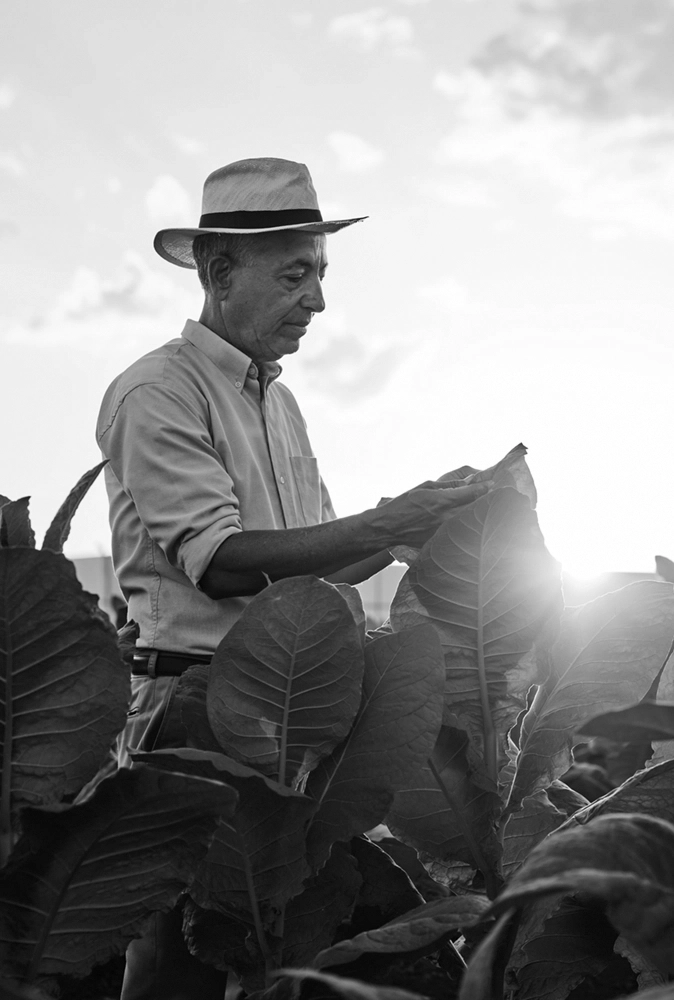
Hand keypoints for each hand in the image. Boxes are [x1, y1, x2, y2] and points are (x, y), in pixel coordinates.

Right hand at [370, 479, 492, 548]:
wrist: (389, 527)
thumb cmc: (404, 504)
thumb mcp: (425, 487)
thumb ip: (448, 485)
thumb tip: (467, 482)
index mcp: (442, 500)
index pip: (472, 493)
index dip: (486, 487)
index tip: (493, 484)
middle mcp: (446, 517)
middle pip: (476, 509)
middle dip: (486, 501)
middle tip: (496, 497)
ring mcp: (445, 531)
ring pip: (470, 522)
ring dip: (478, 516)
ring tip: (486, 511)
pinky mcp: (441, 541)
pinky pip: (459, 533)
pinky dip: (465, 528)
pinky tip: (469, 526)